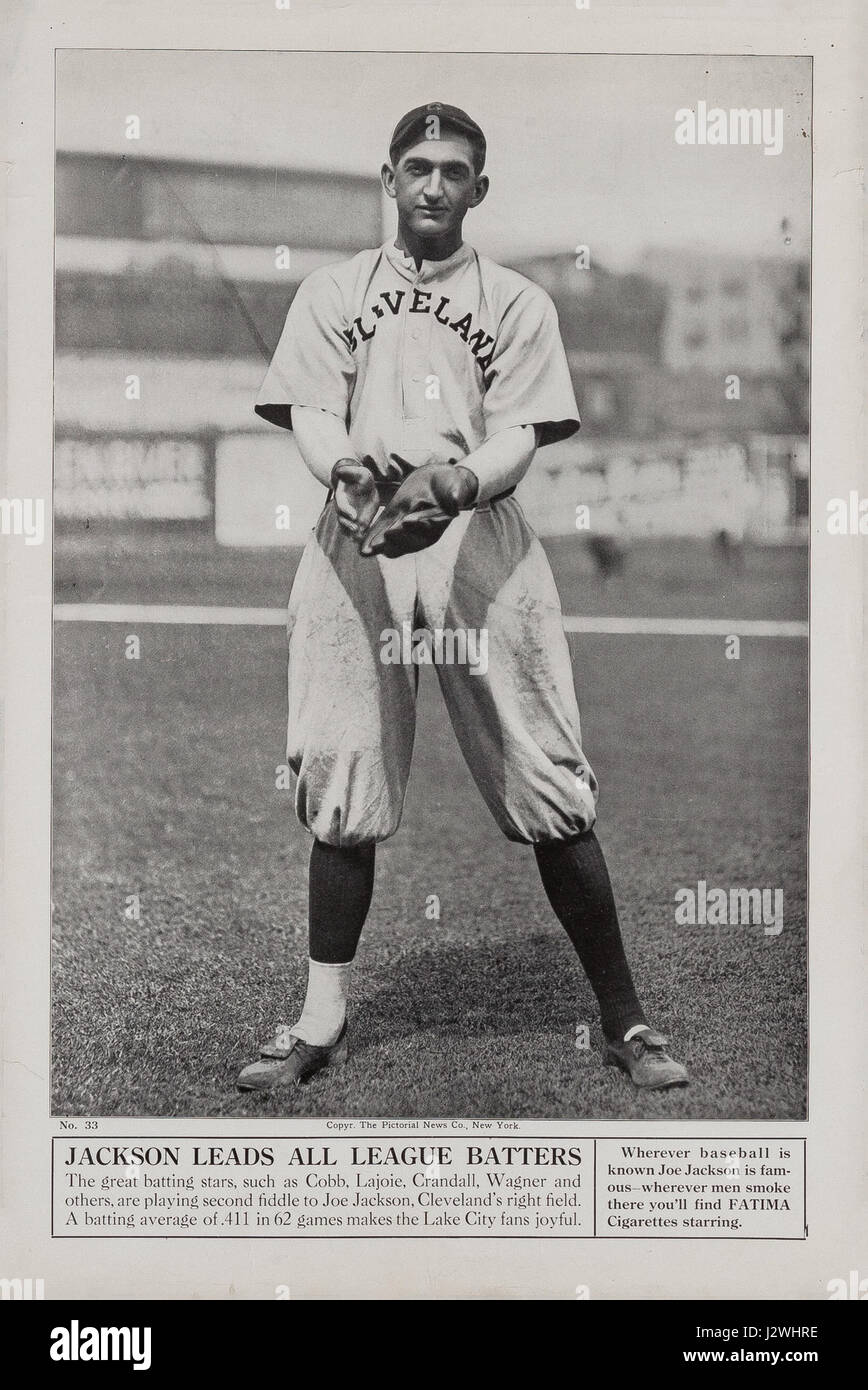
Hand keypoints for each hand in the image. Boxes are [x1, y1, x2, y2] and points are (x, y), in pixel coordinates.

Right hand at [331, 458, 379, 540]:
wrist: (364, 486)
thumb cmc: (360, 478)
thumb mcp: (358, 472)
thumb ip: (351, 472)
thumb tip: (340, 470)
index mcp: (342, 496)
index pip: (341, 504)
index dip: (346, 510)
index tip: (353, 516)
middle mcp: (344, 509)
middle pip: (342, 519)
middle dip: (348, 525)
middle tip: (356, 529)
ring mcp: (350, 516)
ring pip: (347, 527)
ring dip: (353, 533)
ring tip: (359, 538)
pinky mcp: (359, 521)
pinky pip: (358, 530)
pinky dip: (361, 536)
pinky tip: (366, 539)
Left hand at [360, 460, 478, 558]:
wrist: (441, 482)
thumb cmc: (451, 484)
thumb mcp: (455, 486)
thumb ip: (456, 495)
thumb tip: (456, 503)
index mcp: (437, 524)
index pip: (426, 527)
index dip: (417, 525)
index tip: (407, 522)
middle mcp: (421, 532)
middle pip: (408, 540)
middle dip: (395, 540)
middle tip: (382, 540)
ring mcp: (407, 529)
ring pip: (394, 541)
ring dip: (380, 545)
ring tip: (366, 550)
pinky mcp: (395, 521)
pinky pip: (383, 532)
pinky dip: (373, 539)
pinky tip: (361, 548)